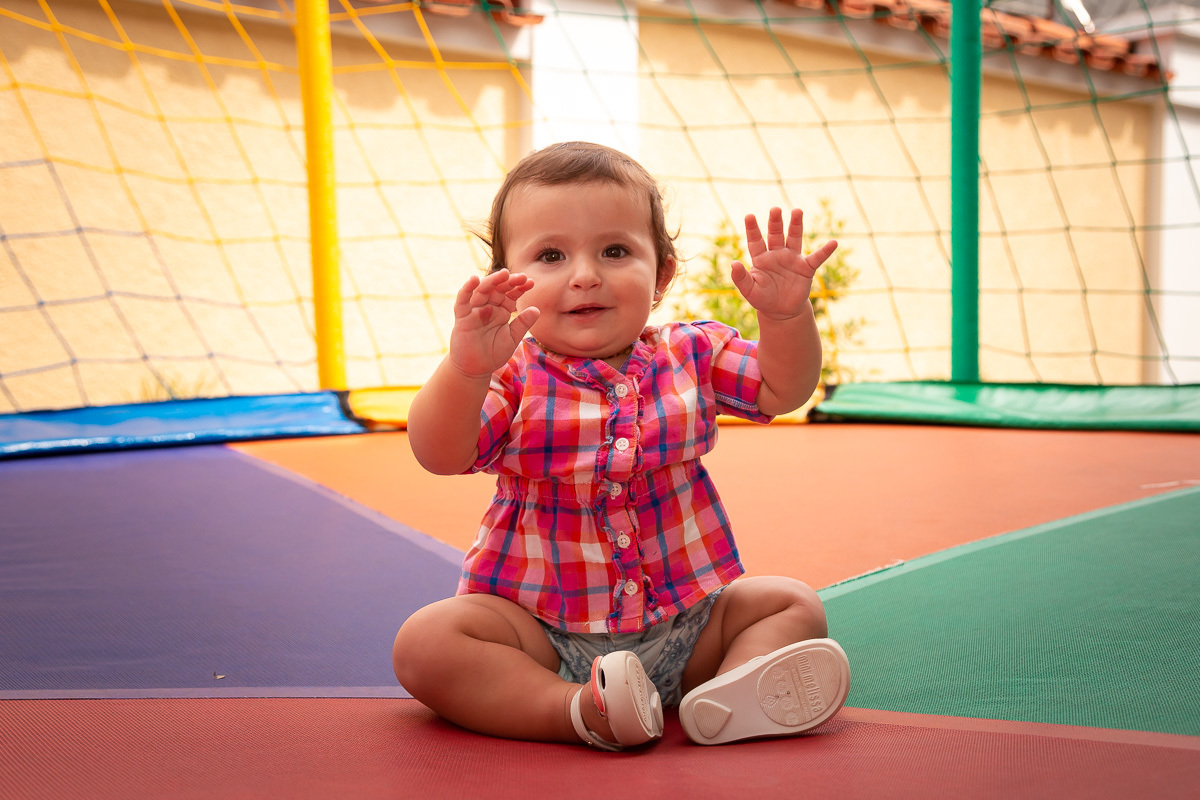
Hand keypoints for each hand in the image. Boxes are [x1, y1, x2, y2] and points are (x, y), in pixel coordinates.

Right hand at [448, 269, 540, 378]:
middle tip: (521, 276)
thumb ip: (522, 324)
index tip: (531, 282)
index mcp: (501, 310)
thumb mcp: (512, 338)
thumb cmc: (493, 353)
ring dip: (492, 281)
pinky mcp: (462, 317)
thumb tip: (536, 309)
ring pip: (482, 290)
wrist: (476, 369)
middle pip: (498, 289)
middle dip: (509, 281)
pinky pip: (463, 300)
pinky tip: (473, 279)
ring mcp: (475, 310)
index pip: (511, 294)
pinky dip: (467, 289)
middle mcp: (488, 307)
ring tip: (503, 274)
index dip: (520, 287)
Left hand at [731, 207, 837, 321]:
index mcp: (761, 258)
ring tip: (797, 211)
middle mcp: (777, 254)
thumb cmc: (763, 298)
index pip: (756, 240)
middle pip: (776, 234)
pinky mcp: (806, 268)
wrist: (781, 311)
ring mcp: (792, 259)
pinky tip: (833, 243)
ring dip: (796, 225)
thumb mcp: (749, 290)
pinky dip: (825, 251)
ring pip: (794, 238)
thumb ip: (741, 278)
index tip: (749, 216)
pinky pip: (816, 258)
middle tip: (775, 209)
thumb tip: (733, 264)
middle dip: (775, 222)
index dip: (752, 229)